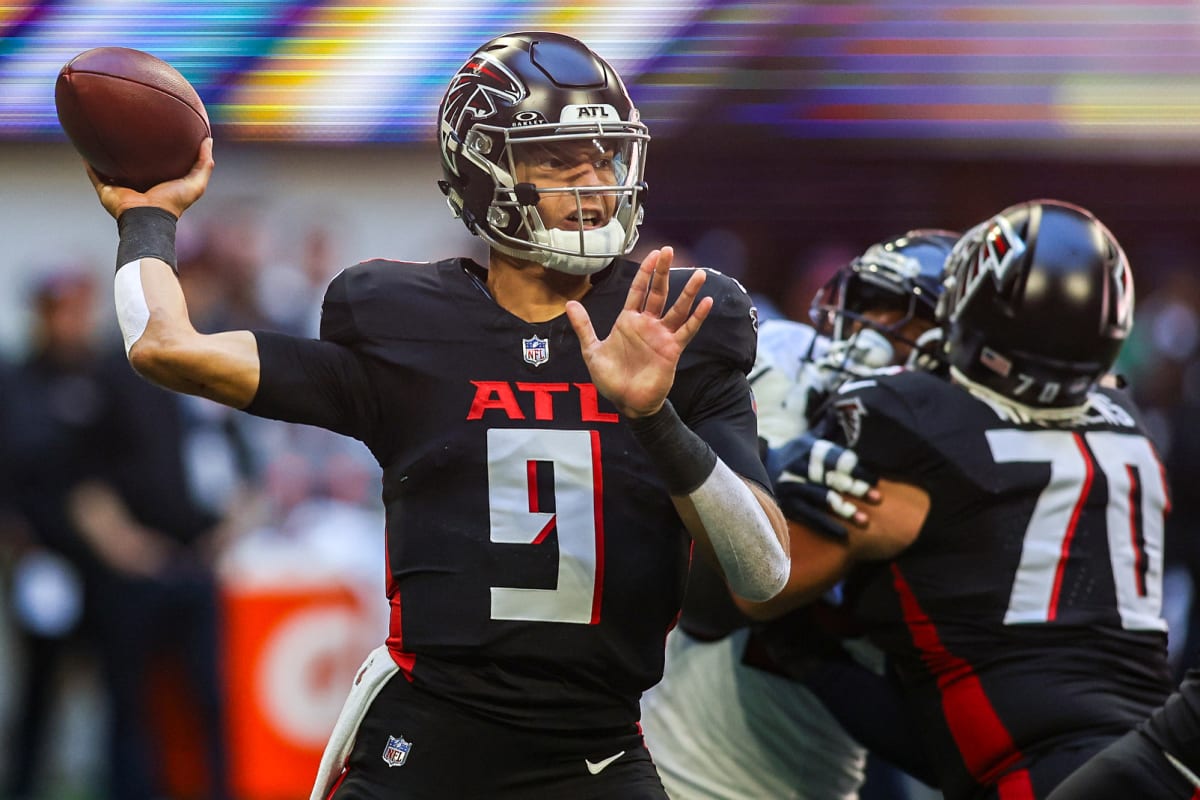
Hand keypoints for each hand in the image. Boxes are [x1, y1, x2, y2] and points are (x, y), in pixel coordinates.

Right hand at [87, 137, 214, 220]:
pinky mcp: (105, 189)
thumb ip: (203, 163)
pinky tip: (83, 144)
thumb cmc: (172, 202)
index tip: (156, 130)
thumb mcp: (195, 183)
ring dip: (103, 151)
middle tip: (125, 125)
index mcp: (155, 182)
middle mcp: (136, 183)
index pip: (154, 163)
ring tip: (100, 130)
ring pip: (108, 165)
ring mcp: (119, 186)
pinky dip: (87, 160)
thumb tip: (208, 139)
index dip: (155, 148)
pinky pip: (93, 171)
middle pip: (129, 162)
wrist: (148, 218)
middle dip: (127, 147)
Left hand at [565, 247, 712, 417]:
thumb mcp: (592, 350)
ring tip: (699, 274)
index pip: (638, 290)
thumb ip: (584, 327)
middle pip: (658, 292)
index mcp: (628, 321)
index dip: (645, 272)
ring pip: (677, 308)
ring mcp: (662, 336)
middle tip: (669, 251)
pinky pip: (687, 330)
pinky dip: (697, 317)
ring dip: (688, 292)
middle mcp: (647, 324)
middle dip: (663, 272)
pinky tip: (706, 303)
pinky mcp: (672, 349)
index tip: (653, 254)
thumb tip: (569, 304)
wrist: (627, 402)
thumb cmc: (611, 378)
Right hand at [766, 432, 878, 540]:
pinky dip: (827, 526)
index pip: (837, 459)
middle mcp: (800, 466)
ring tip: (864, 521)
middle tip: (877, 498)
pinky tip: (844, 535)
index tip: (876, 479)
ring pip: (822, 498)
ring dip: (844, 510)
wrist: (756, 470)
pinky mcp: (788, 504)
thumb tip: (838, 410)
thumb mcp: (806, 440)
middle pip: (832, 478)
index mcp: (809, 450)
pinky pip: (810, 517)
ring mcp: (793, 486)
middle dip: (856, 489)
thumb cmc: (791, 456)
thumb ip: (825, 429)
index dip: (857, 469)